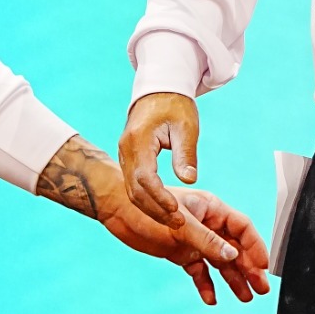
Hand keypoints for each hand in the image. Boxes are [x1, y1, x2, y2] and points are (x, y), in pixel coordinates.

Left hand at [102, 185, 270, 304]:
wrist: (117, 209)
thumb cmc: (149, 209)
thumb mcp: (180, 226)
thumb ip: (207, 241)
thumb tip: (233, 256)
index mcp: (211, 209)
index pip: (242, 228)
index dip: (255, 246)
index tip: (265, 267)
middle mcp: (207, 224)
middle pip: (234, 248)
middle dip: (249, 268)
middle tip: (261, 289)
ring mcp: (194, 240)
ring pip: (219, 261)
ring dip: (232, 278)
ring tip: (245, 298)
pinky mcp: (180, 253)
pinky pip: (199, 270)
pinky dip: (205, 283)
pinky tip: (211, 298)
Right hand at [118, 91, 199, 227]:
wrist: (159, 89)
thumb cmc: (175, 105)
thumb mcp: (186, 126)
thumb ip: (185, 153)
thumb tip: (189, 180)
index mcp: (138, 141)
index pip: (144, 177)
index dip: (159, 197)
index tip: (176, 210)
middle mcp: (126, 151)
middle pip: (135, 190)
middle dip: (155, 209)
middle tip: (179, 224)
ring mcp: (125, 156)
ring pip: (132, 191)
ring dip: (151, 208)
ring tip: (175, 221)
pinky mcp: (129, 159)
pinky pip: (134, 185)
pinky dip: (148, 200)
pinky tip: (165, 209)